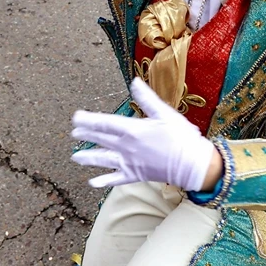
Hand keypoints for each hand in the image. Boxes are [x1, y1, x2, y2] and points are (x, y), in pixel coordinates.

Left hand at [71, 78, 218, 191]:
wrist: (193, 164)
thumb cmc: (181, 136)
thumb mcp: (165, 113)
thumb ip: (147, 99)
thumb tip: (133, 82)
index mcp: (132, 130)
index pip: (104, 123)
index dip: (89, 120)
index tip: (76, 117)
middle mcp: (127, 147)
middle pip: (101, 140)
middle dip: (86, 136)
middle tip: (73, 133)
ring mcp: (129, 163)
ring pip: (104, 160)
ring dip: (89, 158)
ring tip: (75, 157)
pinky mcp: (135, 175)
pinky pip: (116, 179)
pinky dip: (104, 181)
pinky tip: (93, 182)